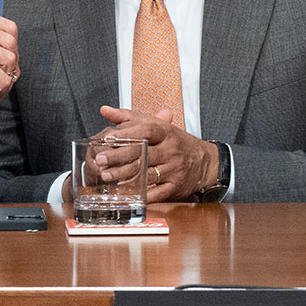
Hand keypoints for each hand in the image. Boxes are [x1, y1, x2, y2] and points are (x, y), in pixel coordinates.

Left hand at [94, 104, 220, 200]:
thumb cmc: (176, 142)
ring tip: (106, 176)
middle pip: (144, 153)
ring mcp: (174, 169)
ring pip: (148, 174)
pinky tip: (126, 194)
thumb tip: (105, 110)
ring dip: (125, 176)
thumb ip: (129, 118)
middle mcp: (171, 150)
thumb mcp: (157, 125)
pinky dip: (141, 194)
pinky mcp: (176, 186)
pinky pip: (157, 193)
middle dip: (120, 157)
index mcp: (166, 132)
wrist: (205, 162)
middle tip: (100, 160)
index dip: (127, 133)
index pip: (146, 130)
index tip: (108, 138)